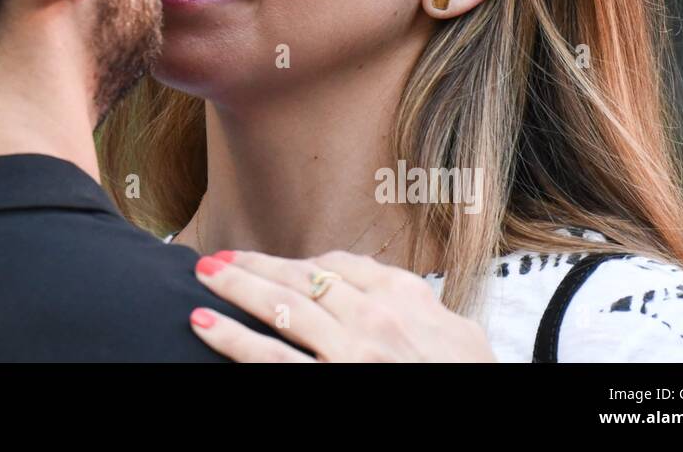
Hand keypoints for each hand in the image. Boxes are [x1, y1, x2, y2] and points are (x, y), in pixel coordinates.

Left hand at [190, 249, 495, 361]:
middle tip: (217, 258)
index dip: (297, 262)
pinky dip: (231, 338)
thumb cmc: (471, 379)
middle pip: (300, 279)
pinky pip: (270, 358)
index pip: (339, 265)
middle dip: (254, 267)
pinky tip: (203, 324)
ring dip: (235, 289)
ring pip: (279, 308)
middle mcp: (373, 317)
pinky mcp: (328, 384)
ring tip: (202, 276)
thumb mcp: (461, 336)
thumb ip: (424, 307)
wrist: (480, 424)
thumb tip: (402, 294)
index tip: (273, 262)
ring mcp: (349, 353)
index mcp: (405, 296)